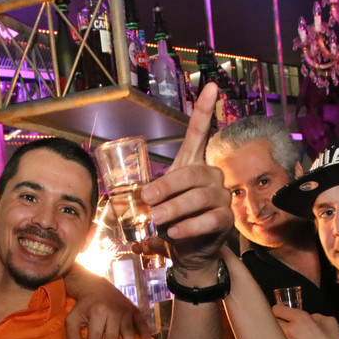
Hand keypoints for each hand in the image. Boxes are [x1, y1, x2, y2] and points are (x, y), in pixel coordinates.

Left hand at [65, 267, 151, 338]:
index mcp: (96, 314)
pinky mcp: (134, 310)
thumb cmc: (84, 307)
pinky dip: (146, 332)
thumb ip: (73, 338)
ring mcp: (125, 311)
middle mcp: (112, 312)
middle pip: (111, 338)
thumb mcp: (72, 319)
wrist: (97, 286)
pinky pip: (141, 322)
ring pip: (128, 330)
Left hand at [139, 82, 232, 271]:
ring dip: (174, 209)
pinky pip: (207, 219)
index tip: (209, 86)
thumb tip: (114, 203)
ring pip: (198, 197)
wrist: (188, 253)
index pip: (199, 134)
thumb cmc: (170, 222)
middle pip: (192, 173)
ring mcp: (220, 197)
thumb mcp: (151, 206)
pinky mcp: (224, 220)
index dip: (204, 110)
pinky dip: (188, 227)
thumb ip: (136, 200)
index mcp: (192, 165)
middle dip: (167, 186)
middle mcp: (211, 177)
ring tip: (157, 220)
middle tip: (147, 200)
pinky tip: (175, 233)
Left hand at [274, 307, 338, 338]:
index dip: (279, 311)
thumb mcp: (329, 322)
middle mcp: (290, 331)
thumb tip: (309, 318)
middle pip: (270, 321)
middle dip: (275, 322)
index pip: (276, 309)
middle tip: (281, 326)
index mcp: (301, 319)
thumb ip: (315, 316)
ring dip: (275, 336)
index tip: (281, 314)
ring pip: (271, 336)